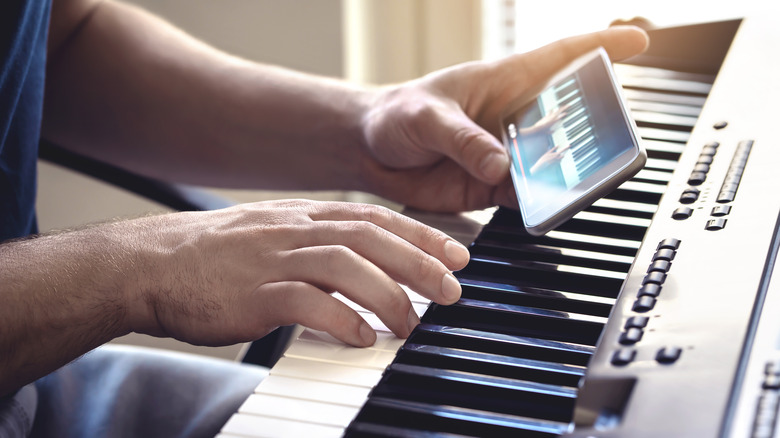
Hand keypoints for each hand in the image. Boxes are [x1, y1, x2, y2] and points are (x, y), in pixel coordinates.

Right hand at [126, 199, 469, 346]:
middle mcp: (293, 230)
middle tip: (452, 288)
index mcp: (301, 215)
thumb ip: (315, 243)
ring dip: (388, 294)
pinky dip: (341, 320)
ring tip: (411, 323)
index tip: (455, 252)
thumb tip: (361, 263)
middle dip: (418, 262)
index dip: (420, 234)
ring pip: (345, 265)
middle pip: (370, 237)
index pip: (374, 218)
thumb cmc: (213, 257)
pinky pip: (306, 303)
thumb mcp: (271, 234)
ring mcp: (273, 260)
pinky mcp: (253, 294)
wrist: (149, 265)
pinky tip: (362, 338)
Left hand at [359, 26, 647, 211]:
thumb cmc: (396, 115)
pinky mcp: (493, 186)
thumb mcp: (426, 118)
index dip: (600, 46)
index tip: (639, 40)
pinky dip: (539, 204)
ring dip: (569, 174)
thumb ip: (462, 140)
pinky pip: (526, 197)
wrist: (368, 152)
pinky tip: (546, 208)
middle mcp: (512, 117)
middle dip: (596, 126)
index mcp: (502, 81)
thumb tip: (500, 164)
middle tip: (616, 137)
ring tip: (583, 181)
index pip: (559, 58)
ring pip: (552, 163)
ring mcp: (506, 153)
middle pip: (568, 118)